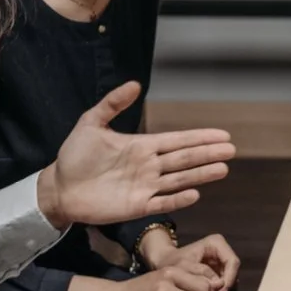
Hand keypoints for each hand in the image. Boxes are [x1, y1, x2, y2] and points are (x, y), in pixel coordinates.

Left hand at [37, 82, 234, 227]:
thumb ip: (112, 104)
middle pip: (184, 159)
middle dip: (208, 154)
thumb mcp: (91, 123)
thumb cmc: (74, 156)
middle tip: (231, 150)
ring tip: (223, 169)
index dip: (199, 137)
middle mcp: (149, 166)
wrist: (59, 188)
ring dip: (200, 174)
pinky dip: (178, 200)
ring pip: (179, 180)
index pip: (177, 140)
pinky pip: (162, 203)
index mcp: (142, 146)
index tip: (222, 135)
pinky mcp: (136, 207)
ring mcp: (145, 187)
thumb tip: (135, 84)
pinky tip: (195, 194)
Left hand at [145, 232, 238, 290]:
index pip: (232, 261)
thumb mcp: (184, 267)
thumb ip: (201, 274)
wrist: (164, 264)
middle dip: (226, 285)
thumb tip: (218, 285)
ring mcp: (221, 261)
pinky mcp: (219, 271)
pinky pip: (225, 282)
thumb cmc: (172, 262)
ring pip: (231, 278)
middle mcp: (222, 250)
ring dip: (223, 289)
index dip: (229, 279)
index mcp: (217, 243)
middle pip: (233, 270)